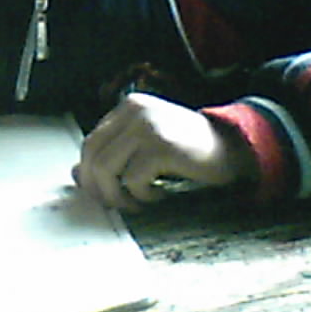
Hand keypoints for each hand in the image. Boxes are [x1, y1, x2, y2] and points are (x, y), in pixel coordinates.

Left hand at [72, 92, 257, 211]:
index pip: (91, 141)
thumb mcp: (145, 148)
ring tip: (136, 203)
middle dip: (97, 186)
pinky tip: (159, 195)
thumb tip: (76, 175)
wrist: (234, 148)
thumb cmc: (188, 151)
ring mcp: (148, 127)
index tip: (99, 193)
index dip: (88, 172)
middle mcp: (134, 111)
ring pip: (106, 168)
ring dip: (116, 194)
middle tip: (114, 204)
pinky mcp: (162, 146)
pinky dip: (142, 195)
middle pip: (92, 154)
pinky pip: (133, 180)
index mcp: (127, 107)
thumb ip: (114, 156)